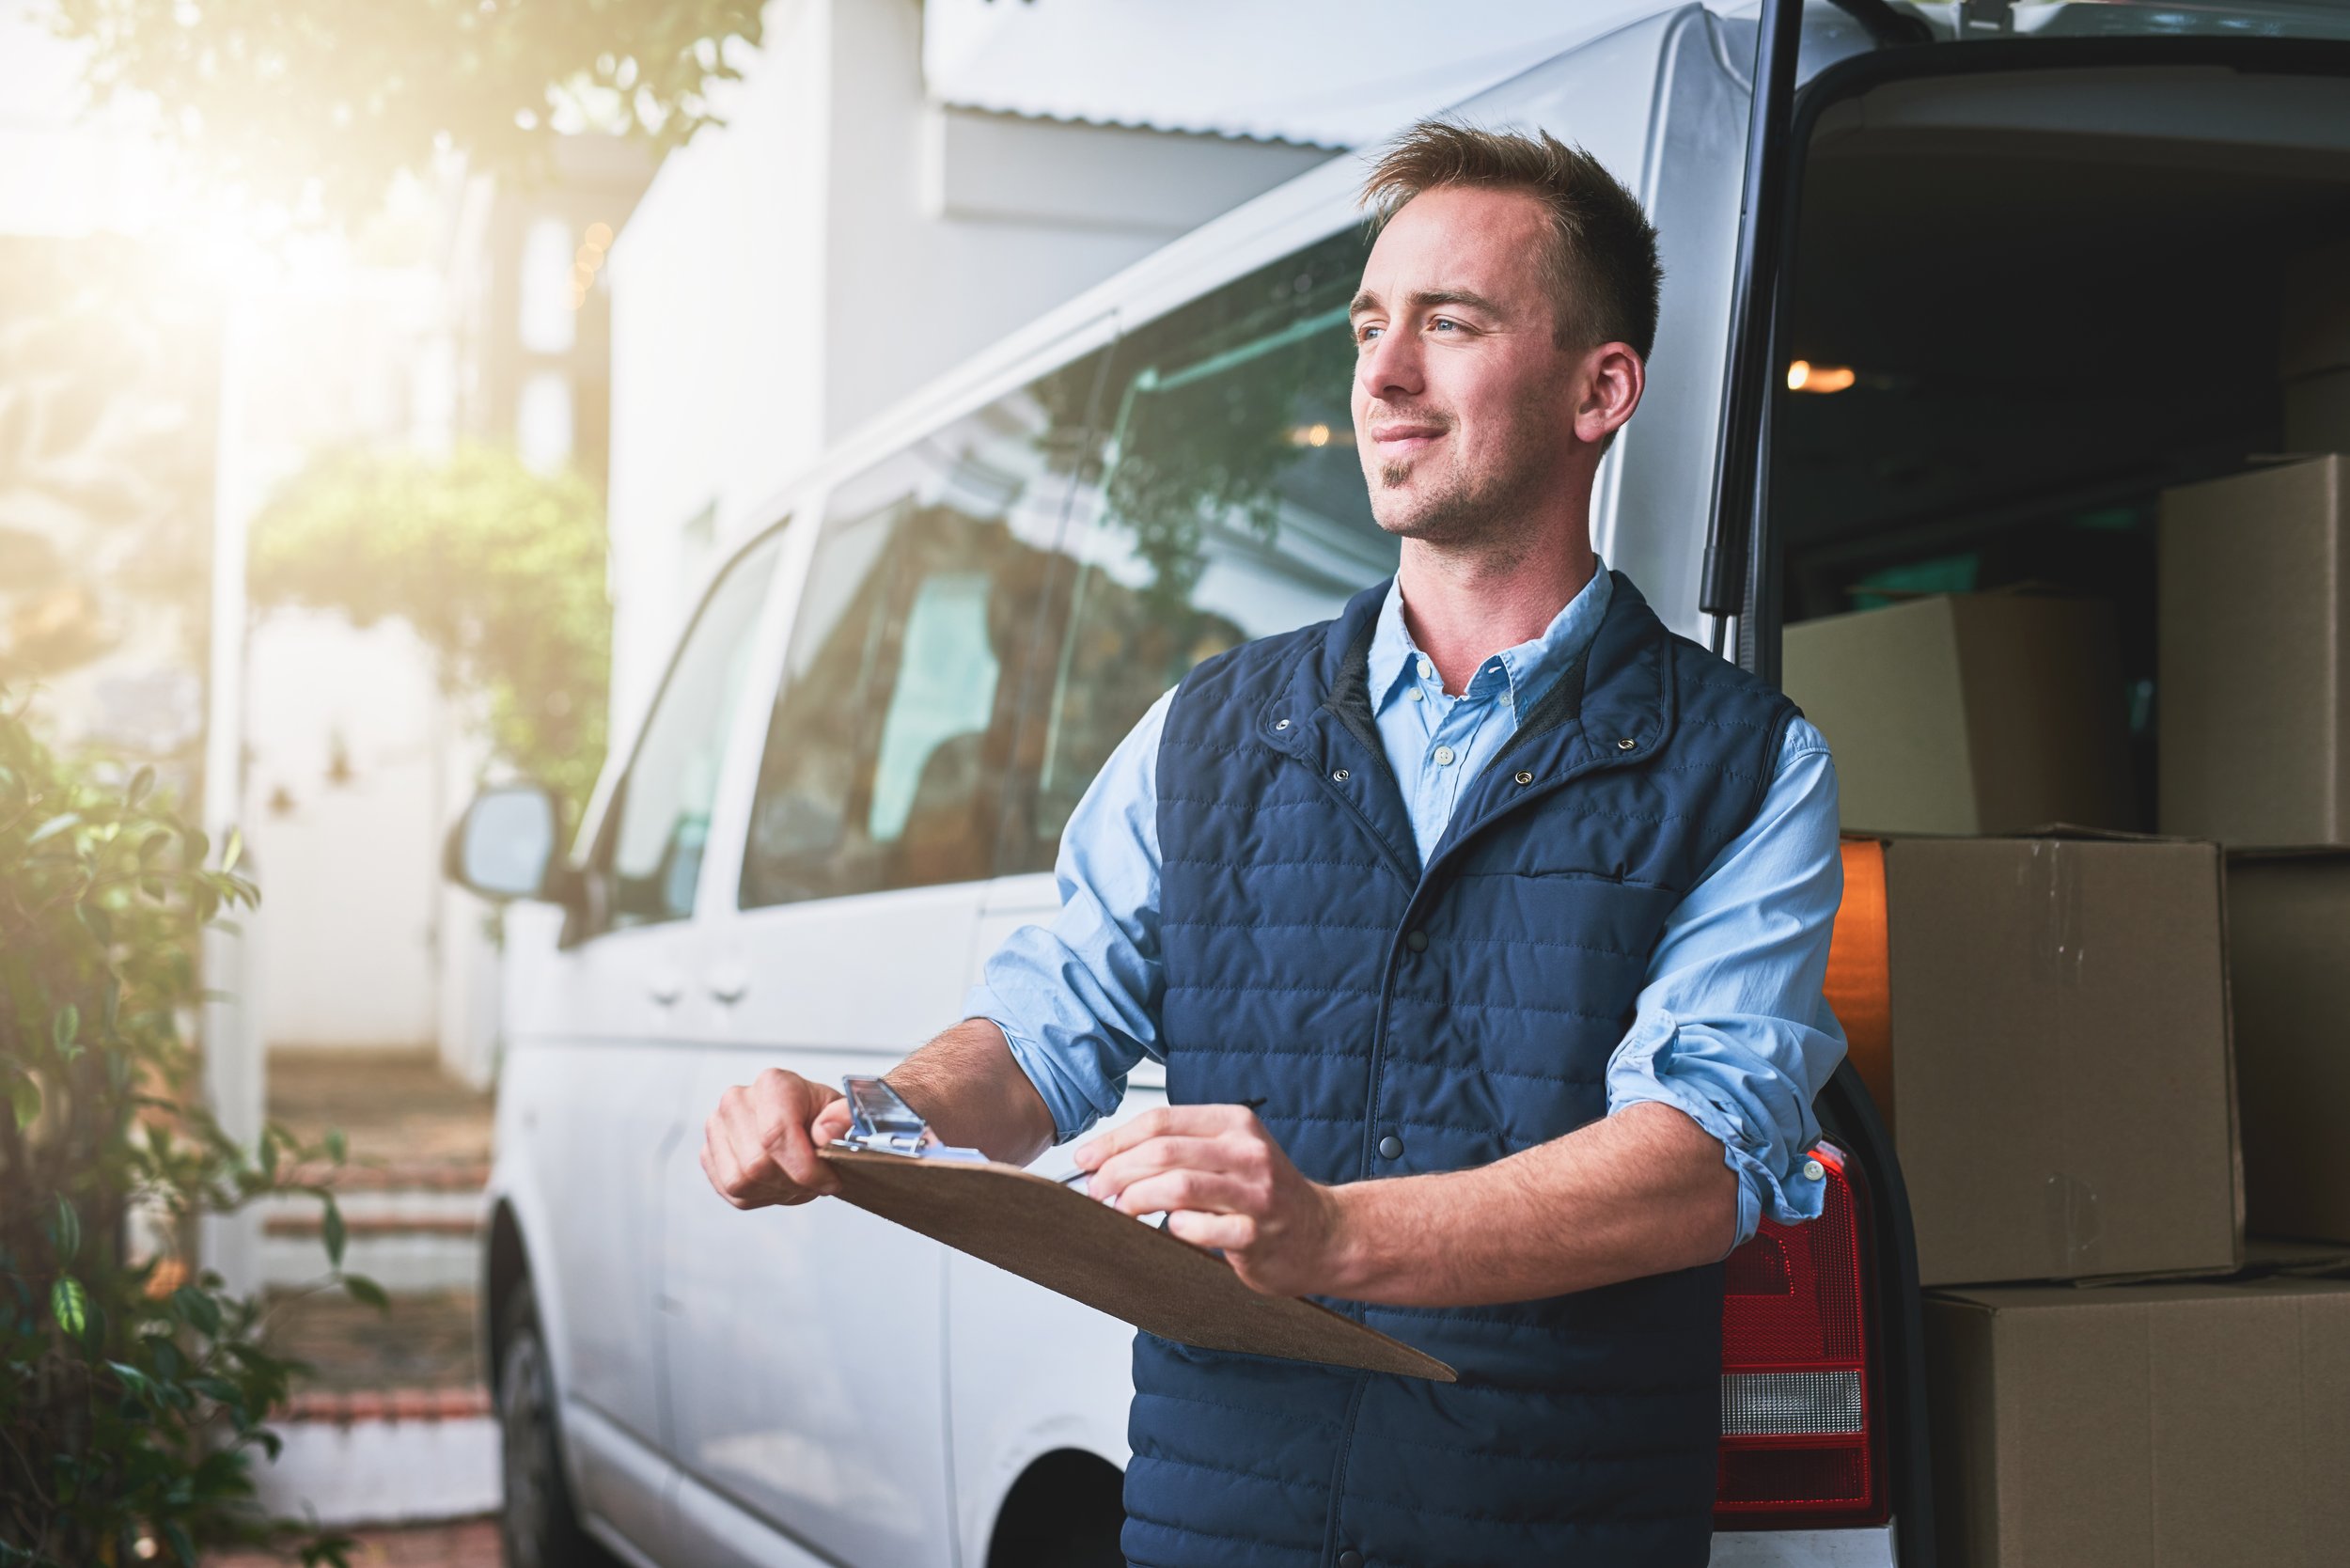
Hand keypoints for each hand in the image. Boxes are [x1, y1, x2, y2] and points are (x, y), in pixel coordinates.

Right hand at [701, 1068, 852, 1208]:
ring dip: (775, 1191)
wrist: (802, 1118)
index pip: (776, 1135)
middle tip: (817, 1181)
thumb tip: (826, 1131)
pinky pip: (730, 1192)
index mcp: (773, 1084)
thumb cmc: (822, 1115)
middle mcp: (736, 1101)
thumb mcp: (847, 1112)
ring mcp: (717, 1127)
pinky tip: (778, 1183)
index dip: (805, 1169)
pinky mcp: (709, 1153)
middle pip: (757, 1164)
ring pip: (740, 1181)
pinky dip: (759, 1196)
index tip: (829, 1182)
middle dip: (793, 1183)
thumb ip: (844, 1119)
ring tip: (797, 1181)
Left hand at [1073, 1104, 1345, 1297]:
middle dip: (1116, 1171)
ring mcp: (1255, 1194)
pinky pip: (1200, 1229)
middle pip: (1163, 1151)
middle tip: (1095, 1190)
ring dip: (1135, 1199)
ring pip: (1178, 1186)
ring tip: (1119, 1209)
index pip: (1162, 1121)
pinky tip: (1171, 1231)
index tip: (1086, 1158)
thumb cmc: (1265, 1195)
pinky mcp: (1256, 1235)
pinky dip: (1175, 1229)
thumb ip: (1181, 1150)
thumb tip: (1109, 1158)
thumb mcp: (1230, 1153)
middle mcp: (1248, 1152)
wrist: (1324, 1234)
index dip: (1115, 1140)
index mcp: (1236, 1123)